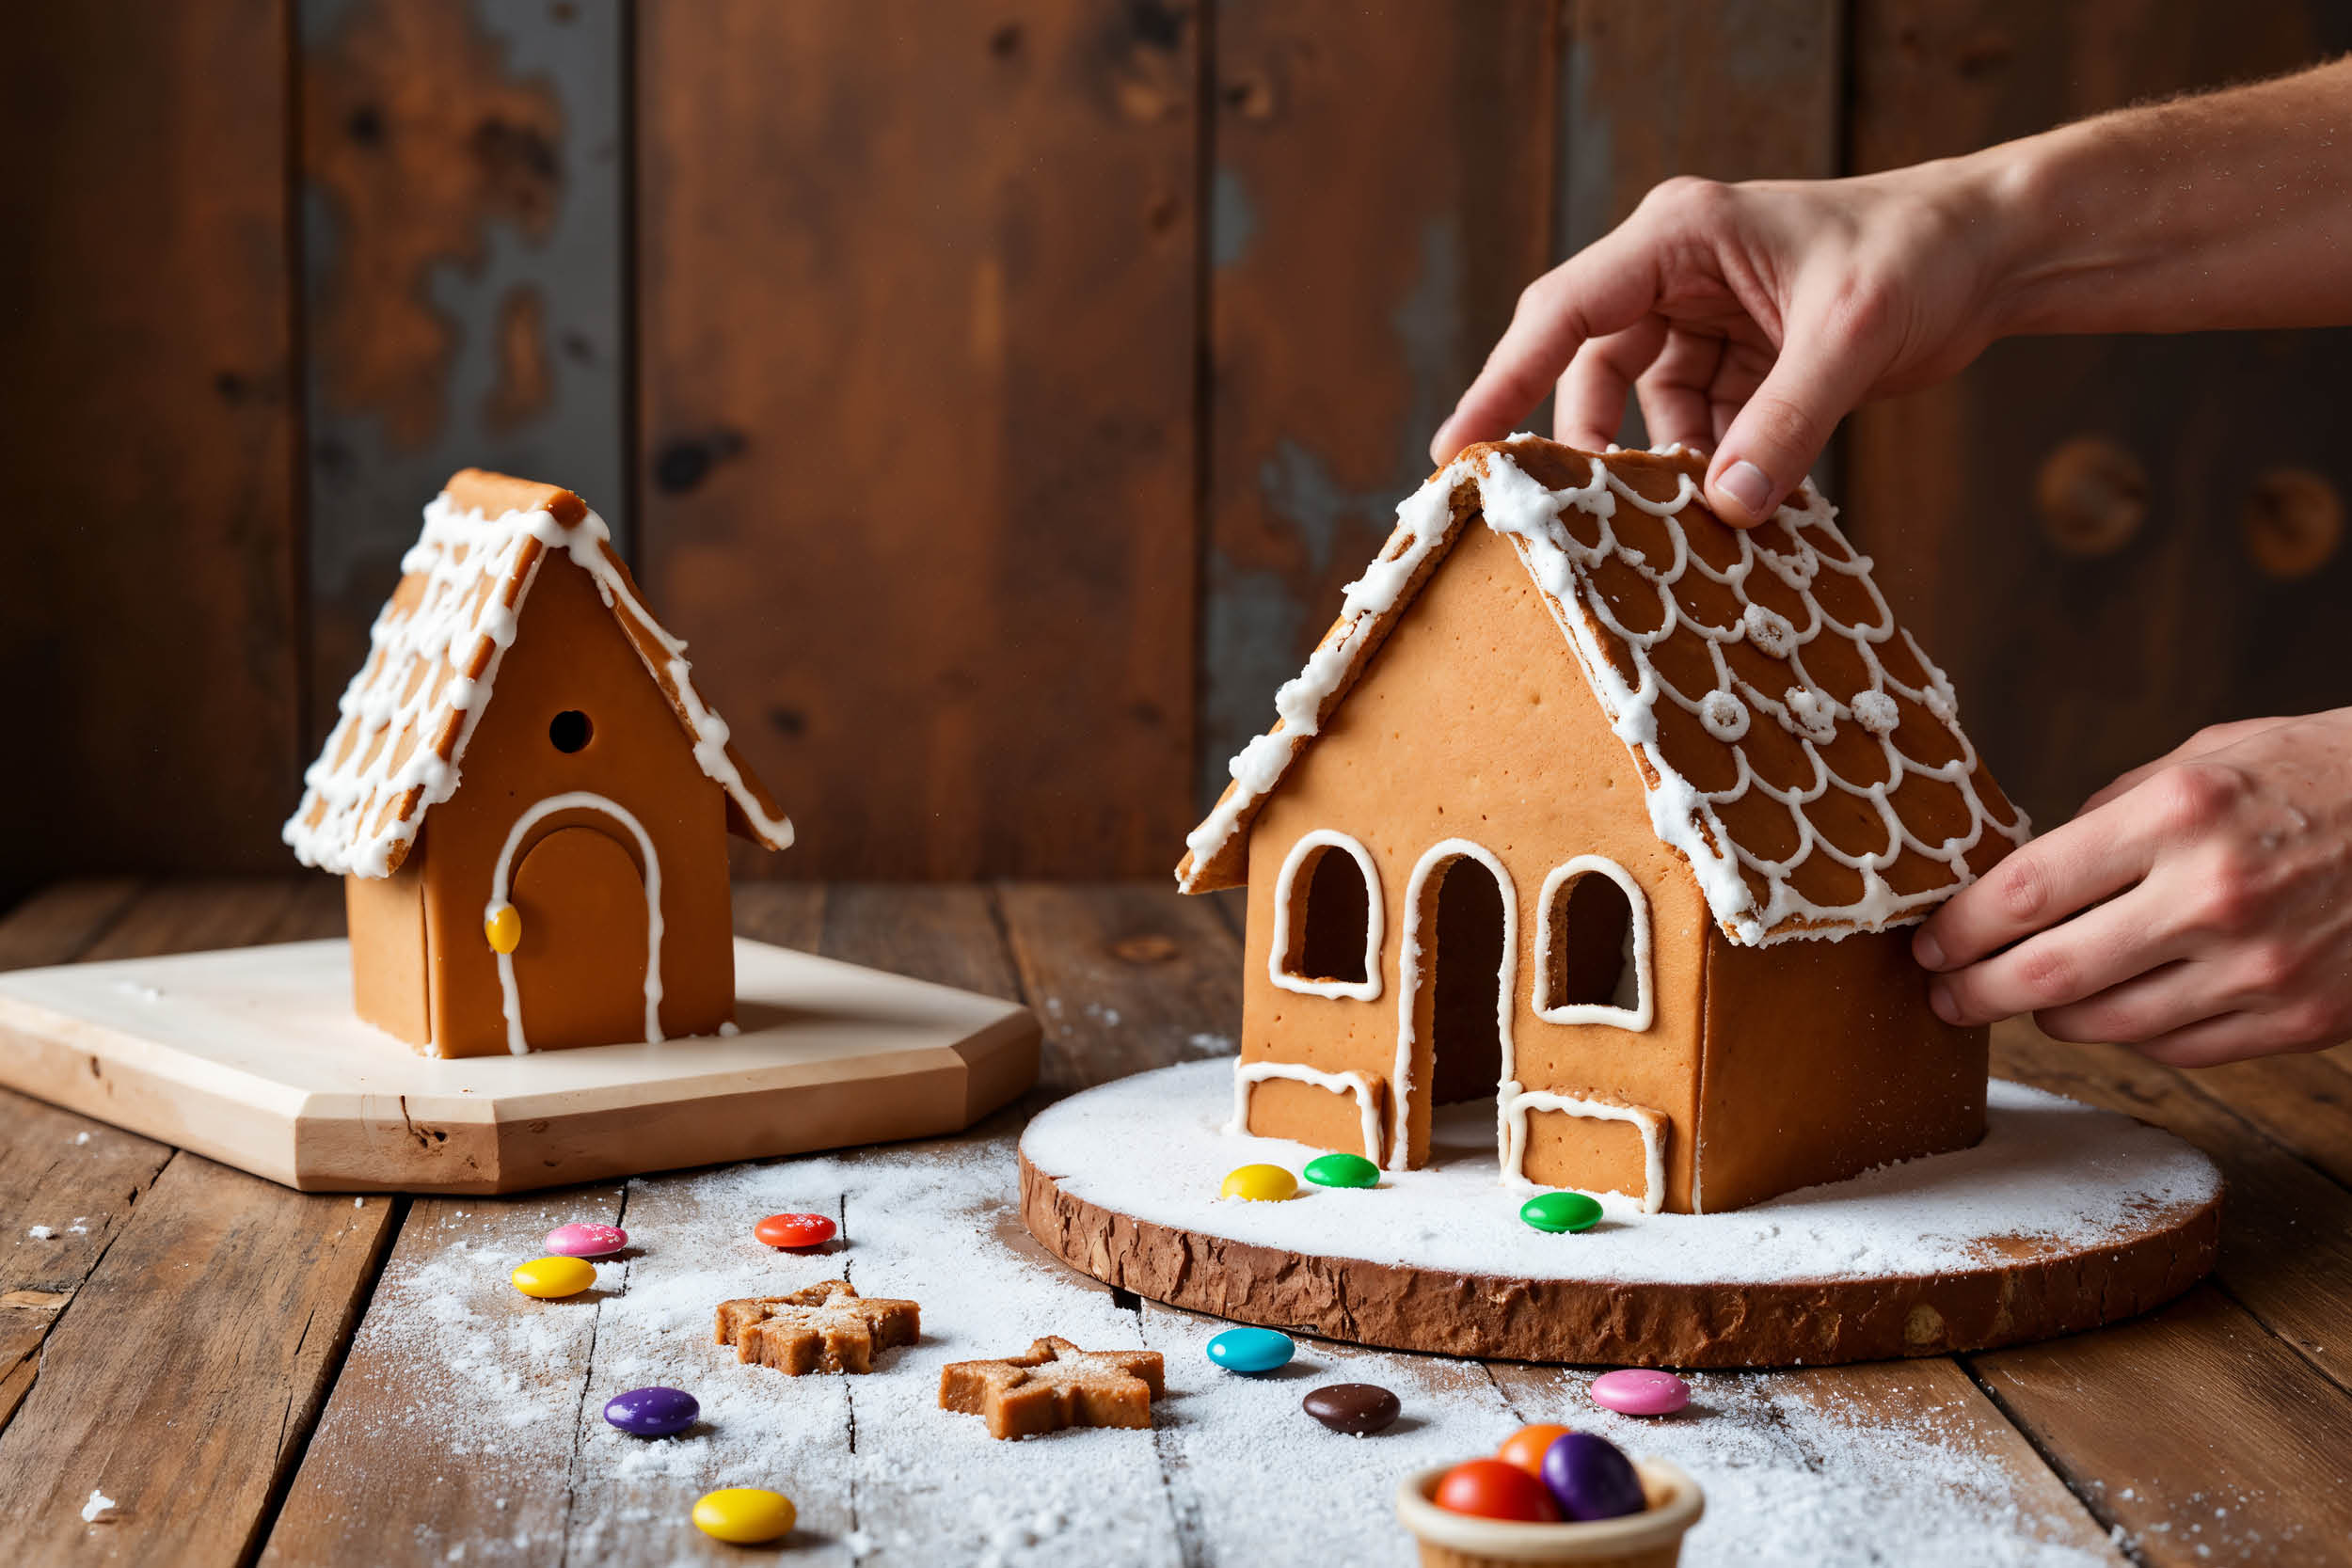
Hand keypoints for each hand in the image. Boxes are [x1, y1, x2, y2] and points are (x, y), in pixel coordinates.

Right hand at [1429, 163, 2013, 524]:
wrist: (1996, 252)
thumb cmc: (1920, 254)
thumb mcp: (1849, 336)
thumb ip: (1784, 425)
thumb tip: (1726, 513)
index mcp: (1678, 236)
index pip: (1563, 312)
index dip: (1503, 381)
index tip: (1458, 451)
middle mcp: (1676, 274)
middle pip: (1592, 372)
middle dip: (1595, 448)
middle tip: (1587, 520)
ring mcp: (1706, 321)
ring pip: (1646, 413)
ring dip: (1666, 470)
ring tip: (1684, 527)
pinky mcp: (1741, 363)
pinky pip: (1702, 431)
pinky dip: (1717, 473)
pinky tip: (1739, 512)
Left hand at [1913, 710, 2351, 1065]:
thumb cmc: (2311, 775)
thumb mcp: (2203, 760)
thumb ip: (2108, 818)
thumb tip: (2018, 875)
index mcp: (2180, 815)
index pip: (2025, 891)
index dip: (1958, 929)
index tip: (1928, 944)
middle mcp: (2215, 895)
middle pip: (2048, 974)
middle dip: (1975, 993)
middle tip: (1944, 996)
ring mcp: (2259, 968)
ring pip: (2104, 1025)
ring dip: (2048, 1016)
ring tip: (2027, 995)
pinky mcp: (2298, 1021)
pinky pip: (2174, 1049)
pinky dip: (2129, 1032)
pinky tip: (2118, 1004)